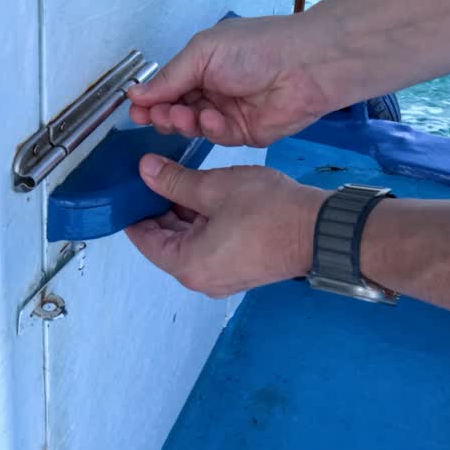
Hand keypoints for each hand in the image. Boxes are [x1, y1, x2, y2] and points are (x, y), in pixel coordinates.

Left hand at [125, 154, 328, 297]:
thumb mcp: (213, 188)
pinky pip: (209, 246)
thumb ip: (173, 181)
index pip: (143, 239)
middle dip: (160, 208)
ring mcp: (221, 277)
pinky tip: (206, 195)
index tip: (130, 186)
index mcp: (187, 265)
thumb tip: (145, 170)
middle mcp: (201, 279)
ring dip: (183, 213)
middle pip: (165, 241)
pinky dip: (203, 223)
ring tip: (182, 179)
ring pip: (188, 241)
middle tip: (156, 175)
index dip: (134, 210)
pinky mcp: (239, 269)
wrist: (319, 229)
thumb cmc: (269, 212)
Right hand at [127, 15, 333, 146]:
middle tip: (157, 116)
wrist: (304, 66)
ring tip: (183, 116)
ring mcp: (228, 112)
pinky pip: (217, 137)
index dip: (150, 100)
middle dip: (163, 115)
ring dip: (183, 122)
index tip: (135, 110)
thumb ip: (169, 77)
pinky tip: (213, 118)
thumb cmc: (256, 48)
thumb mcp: (203, 53)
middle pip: (175, 110)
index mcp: (201, 65)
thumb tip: (136, 93)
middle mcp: (212, 89)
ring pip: (193, 127)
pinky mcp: (244, 134)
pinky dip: (211, 129)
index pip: (167, 87)